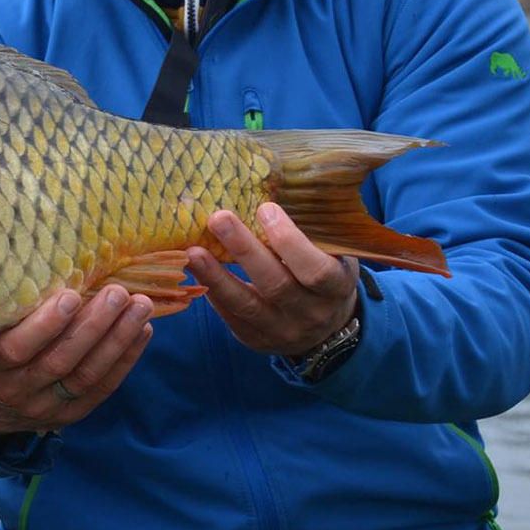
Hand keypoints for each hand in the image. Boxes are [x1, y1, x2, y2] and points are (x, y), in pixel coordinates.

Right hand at [0, 288, 153, 438]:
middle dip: (93, 326)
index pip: (19, 348)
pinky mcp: (73, 414)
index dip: (47, 324)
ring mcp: (47, 407)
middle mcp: (18, 390)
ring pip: (87, 375)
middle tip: (118, 293)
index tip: (72, 293)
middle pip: (61, 361)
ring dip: (117, 339)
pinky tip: (142, 331)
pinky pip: (103, 388)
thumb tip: (20, 251)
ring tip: (140, 307)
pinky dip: (125, 359)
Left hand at [185, 204, 358, 357]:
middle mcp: (312, 314)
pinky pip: (231, 316)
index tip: (265, 208)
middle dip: (245, 250)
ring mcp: (283, 332)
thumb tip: (267, 188)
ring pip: (247, 304)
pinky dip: (212, 291)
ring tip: (193, 250)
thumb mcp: (332, 255)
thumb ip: (309, 233)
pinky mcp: (256, 340)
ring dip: (217, 275)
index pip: (316, 270)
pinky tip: (195, 269)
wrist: (326, 328)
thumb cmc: (324, 275)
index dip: (290, 241)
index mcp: (337, 289)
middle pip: (276, 285)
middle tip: (218, 218)